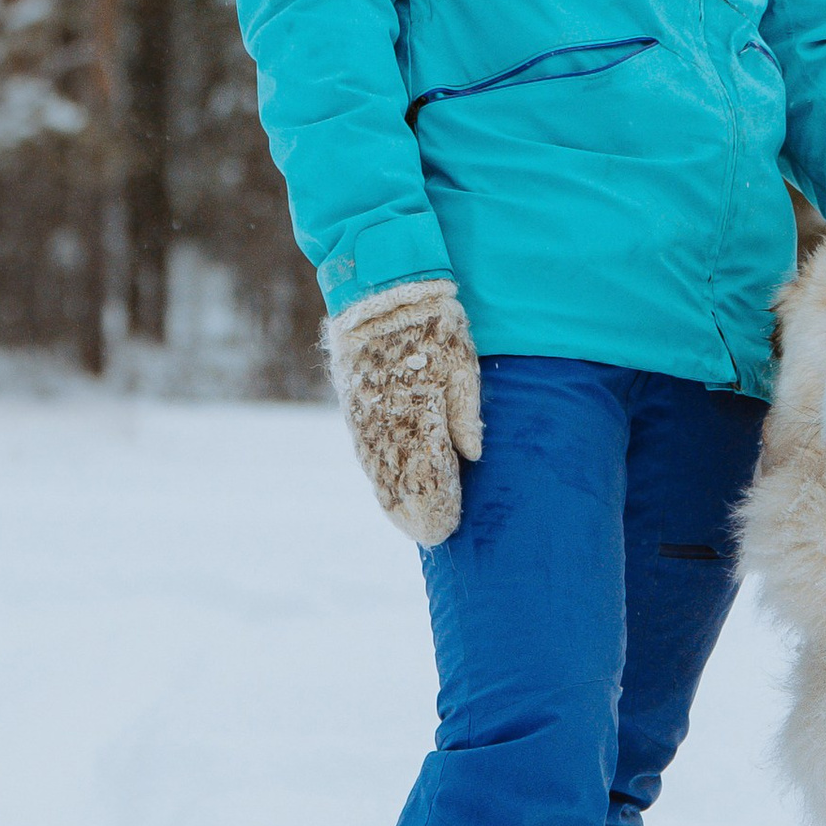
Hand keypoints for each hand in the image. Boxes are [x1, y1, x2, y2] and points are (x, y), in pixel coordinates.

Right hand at [322, 277, 482, 544]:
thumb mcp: (461, 360)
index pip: (427, 470)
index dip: (437, 501)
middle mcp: (386, 418)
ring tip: (409, 525)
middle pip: (400, 477)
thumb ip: (465, 411)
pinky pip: (364, 450)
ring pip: (378, 468)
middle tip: (431, 536)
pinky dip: (376, 475)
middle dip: (416, 509)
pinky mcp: (353, 404)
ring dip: (393, 498)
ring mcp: (365, 413)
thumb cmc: (433, 322)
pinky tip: (385, 490)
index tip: (447, 527)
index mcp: (418, 408)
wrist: (381, 289)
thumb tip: (472, 455)